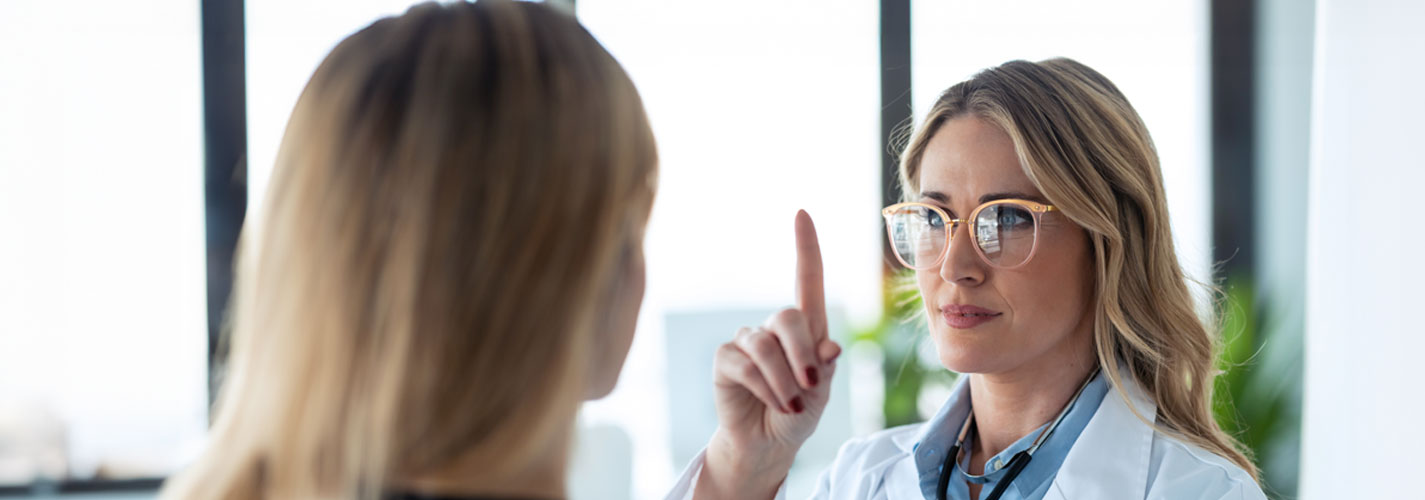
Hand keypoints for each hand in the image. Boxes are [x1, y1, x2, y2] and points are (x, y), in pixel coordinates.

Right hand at [694, 210, 841, 498]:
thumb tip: (830, 347)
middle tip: (810, 387)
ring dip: (784, 380)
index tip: (802, 214)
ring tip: (790, 404)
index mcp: (805, 329)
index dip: (806, 247)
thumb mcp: (821, 395)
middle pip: (788, 317)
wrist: (767, 445)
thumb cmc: (797, 415)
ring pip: (766, 346)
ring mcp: (747, 342)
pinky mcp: (725, 360)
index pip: (806, 280)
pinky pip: (746, 364)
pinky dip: (765, 387)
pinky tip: (773, 403)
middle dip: (802, 354)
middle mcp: (773, 329)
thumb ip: (824, 370)